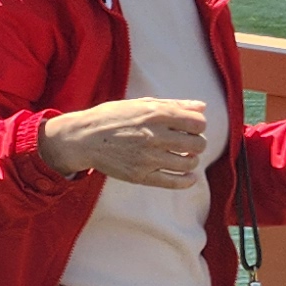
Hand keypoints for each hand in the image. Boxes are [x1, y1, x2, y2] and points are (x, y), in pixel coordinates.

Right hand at [39, 96, 208, 189]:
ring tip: (183, 157)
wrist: (83, 138)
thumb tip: (202, 107)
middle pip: (198, 144)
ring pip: (189, 163)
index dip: (199, 125)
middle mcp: (154, 135)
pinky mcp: (140, 175)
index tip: (190, 128)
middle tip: (187, 143)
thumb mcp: (140, 104)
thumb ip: (173, 105)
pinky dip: (187, 180)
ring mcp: (147, 157)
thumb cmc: (112, 117)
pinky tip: (188, 176)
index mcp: (155, 114)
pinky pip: (174, 182)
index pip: (198, 122)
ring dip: (191, 160)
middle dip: (197, 143)